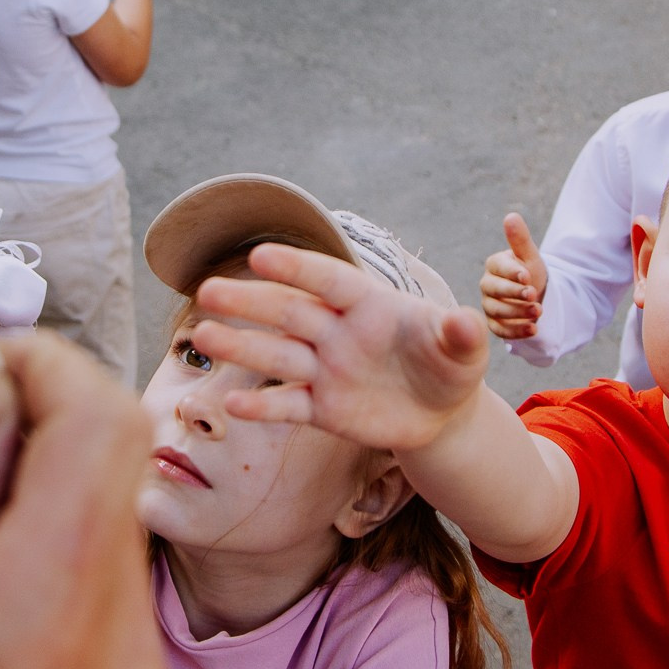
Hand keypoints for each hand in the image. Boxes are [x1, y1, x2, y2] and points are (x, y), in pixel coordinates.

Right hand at [191, 243, 491, 454]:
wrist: (441, 414)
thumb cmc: (450, 366)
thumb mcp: (465, 352)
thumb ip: (460, 335)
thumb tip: (465, 322)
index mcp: (369, 304)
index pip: (328, 280)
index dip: (297, 269)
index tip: (261, 255)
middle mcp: (338, 332)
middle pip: (288, 312)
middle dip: (250, 301)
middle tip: (207, 290)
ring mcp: (325, 370)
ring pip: (277, 355)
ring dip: (240, 346)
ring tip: (202, 337)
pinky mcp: (321, 408)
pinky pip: (287, 405)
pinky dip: (263, 406)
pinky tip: (232, 405)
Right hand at [478, 213, 548, 340]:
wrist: (536, 297)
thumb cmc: (530, 273)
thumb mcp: (530, 256)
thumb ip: (520, 239)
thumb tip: (511, 216)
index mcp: (494, 265)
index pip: (498, 268)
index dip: (512, 273)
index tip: (527, 276)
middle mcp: (487, 285)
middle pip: (495, 291)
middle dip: (514, 294)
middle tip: (534, 295)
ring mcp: (489, 306)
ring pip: (497, 311)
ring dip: (518, 313)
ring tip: (538, 311)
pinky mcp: (495, 324)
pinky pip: (500, 330)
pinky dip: (516, 332)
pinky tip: (533, 329)